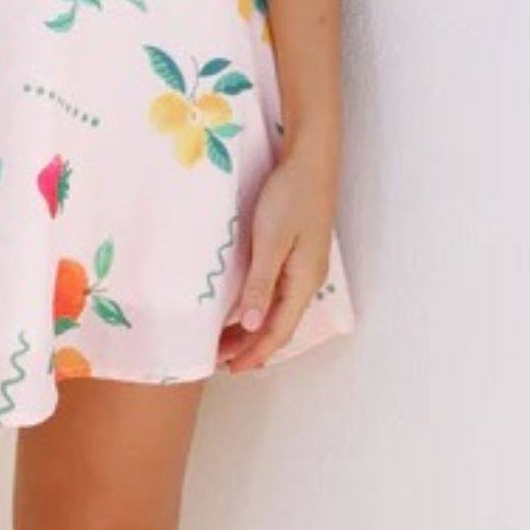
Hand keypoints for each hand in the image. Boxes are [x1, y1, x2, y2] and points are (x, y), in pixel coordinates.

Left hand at [217, 143, 336, 373]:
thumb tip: (252, 324)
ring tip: (226, 340)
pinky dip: (259, 306)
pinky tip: (243, 306)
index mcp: (303, 282)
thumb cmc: (291, 197)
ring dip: (253, 327)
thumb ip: (262, 283)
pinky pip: (277, 292)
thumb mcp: (271, 241)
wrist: (310, 161)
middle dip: (250, 346)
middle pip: (278, 324)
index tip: (231, 369)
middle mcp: (307, 280)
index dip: (254, 352)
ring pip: (277, 309)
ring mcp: (304, 266)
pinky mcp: (296, 252)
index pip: (277, 330)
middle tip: (219, 360)